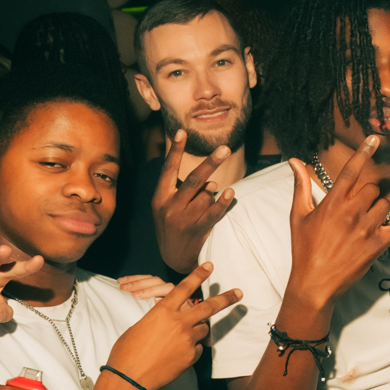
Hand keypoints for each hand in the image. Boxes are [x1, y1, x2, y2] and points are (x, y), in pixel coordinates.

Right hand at [104, 264, 241, 389]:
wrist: (129, 378)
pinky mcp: (191, 357)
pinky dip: (192, 348)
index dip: (198, 275)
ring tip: (180, 339)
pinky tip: (177, 355)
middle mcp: (179, 323)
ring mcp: (187, 340)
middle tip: (239, 293)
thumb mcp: (140, 326)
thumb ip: (160, 319)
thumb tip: (170, 320)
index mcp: (162, 311)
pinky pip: (198, 348)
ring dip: (197, 329)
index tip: (209, 266)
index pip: (184, 287)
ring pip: (203, 329)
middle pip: (208, 307)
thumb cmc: (127, 352)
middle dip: (226, 298)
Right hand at [154, 131, 240, 273]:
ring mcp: (183, 219)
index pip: (168, 169)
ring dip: (213, 193)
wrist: (173, 258)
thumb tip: (211, 182)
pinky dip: (223, 201)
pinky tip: (230, 193)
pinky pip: (214, 212)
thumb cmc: (173, 225)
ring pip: (206, 195)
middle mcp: (170, 206)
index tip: (182, 131)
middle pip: (193, 179)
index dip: (175, 150)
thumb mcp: (168, 206)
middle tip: (224, 148)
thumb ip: (185, 191)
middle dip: (210, 162)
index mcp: (160, 197)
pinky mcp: (197, 230)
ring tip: (209, 198)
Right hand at [285, 140, 389, 313]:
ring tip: (370, 215)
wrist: (314, 282)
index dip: (363, 152)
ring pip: (385, 204)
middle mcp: (352, 212)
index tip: (375, 139)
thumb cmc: (304, 249)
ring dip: (381, 205)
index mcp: (333, 203)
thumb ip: (300, 185)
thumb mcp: (298, 215)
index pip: (351, 171)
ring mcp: (367, 229)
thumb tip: (295, 161)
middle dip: (369, 191)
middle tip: (361, 202)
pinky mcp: (378, 245)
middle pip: (372, 188)